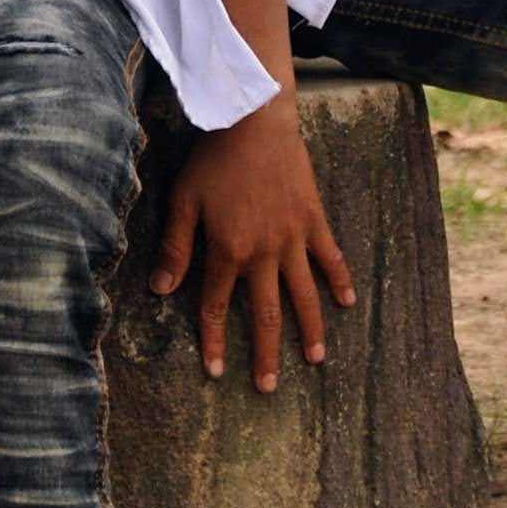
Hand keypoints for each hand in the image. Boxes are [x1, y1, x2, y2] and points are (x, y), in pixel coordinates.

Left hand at [151, 96, 352, 391]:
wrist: (255, 119)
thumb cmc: (214, 157)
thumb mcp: (183, 200)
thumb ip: (175, 247)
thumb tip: (160, 291)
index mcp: (228, 250)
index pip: (217, 306)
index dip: (213, 341)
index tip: (214, 372)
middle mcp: (263, 252)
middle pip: (265, 314)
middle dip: (266, 354)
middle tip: (268, 388)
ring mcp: (293, 238)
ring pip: (303, 294)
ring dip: (309, 330)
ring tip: (315, 361)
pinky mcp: (314, 219)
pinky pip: (330, 257)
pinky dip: (339, 281)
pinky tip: (346, 304)